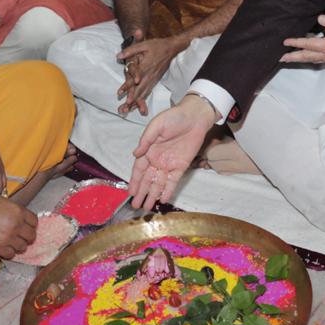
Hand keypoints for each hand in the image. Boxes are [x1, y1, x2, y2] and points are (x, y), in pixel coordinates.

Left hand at [117, 31, 185, 115]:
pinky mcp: (155, 81)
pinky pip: (148, 92)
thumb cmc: (157, 46)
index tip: (119, 93)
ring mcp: (153, 79)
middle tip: (124, 107)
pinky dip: (143, 100)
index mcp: (145, 67)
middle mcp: (149, 75)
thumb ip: (130, 51)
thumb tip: (118, 56)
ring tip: (128, 110)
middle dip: (131, 99)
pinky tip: (139, 106)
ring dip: (136, 102)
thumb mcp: (143, 45)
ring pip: (143, 92)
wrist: (172, 48)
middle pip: (138, 89)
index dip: (126, 86)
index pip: (134, 78)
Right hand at [129, 95, 217, 209]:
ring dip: (152, 194)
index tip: (130, 192)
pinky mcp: (181, 166)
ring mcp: (169, 164)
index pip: (139, 169)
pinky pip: (173, 181)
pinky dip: (168, 190)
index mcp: (149, 150)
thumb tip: (135, 154)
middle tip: (135, 205)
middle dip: (141, 192)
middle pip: (147, 179)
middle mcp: (157, 160)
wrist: (195, 117)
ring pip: (158, 183)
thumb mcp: (156, 126)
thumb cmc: (174, 118)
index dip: (134, 181)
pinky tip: (163, 200)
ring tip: (146, 207)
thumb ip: (145, 140)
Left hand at [280, 15, 324, 65]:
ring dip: (300, 59)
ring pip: (313, 60)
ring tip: (290, 59)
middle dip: (293, 57)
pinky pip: (320, 60)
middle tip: (281, 58)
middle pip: (308, 56)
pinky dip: (311, 59)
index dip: (296, 43)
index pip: (309, 44)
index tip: (286, 42)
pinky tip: (309, 57)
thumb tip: (319, 18)